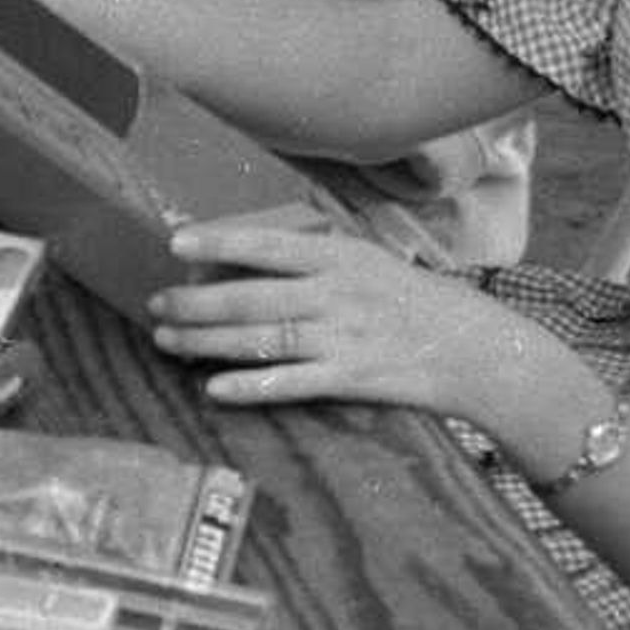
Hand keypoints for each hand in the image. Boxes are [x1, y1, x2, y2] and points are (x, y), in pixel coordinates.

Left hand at [145, 214, 526, 418]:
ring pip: (262, 339)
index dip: (220, 242)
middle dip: (196, 302)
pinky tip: (216, 387)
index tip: (175, 243)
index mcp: (339, 257)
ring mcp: (344, 338)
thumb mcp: (368, 258)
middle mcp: (337, 294)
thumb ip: (315, 252)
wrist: (475, 348)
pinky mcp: (353, 379)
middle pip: (253, 297)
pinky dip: (252, 386)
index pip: (268, 245)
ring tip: (167, 340)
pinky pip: (293, 384)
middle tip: (155, 304)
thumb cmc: (411, 298)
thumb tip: (251, 246)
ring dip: (208, 341)